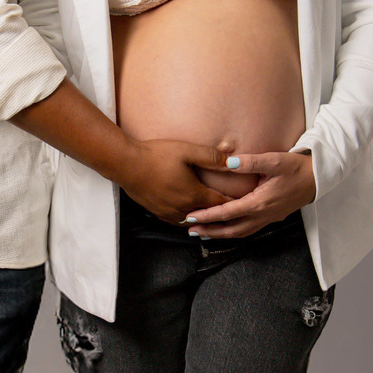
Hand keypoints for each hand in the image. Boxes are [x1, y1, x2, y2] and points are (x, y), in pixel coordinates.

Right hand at [119, 138, 234, 223]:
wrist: (126, 164)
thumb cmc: (156, 155)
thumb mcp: (186, 151)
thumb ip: (211, 156)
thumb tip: (233, 158)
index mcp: (193, 194)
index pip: (221, 203)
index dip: (234, 202)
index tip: (246, 202)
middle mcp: (183, 208)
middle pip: (209, 215)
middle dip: (222, 214)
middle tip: (236, 213)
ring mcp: (169, 213)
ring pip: (193, 221)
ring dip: (205, 219)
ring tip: (216, 217)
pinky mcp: (158, 213)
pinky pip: (179, 221)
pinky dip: (189, 219)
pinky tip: (191, 214)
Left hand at [181, 150, 315, 237]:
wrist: (318, 179)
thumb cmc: (296, 168)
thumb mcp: (274, 160)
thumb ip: (251, 162)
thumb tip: (229, 162)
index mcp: (260, 202)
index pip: (228, 212)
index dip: (208, 215)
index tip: (191, 216)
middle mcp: (263, 215)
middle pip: (231, 229)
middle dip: (209, 231)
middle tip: (189, 230)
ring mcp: (268, 219)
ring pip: (239, 233)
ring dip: (220, 234)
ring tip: (202, 233)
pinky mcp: (271, 218)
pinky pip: (248, 230)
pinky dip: (233, 232)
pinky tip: (224, 230)